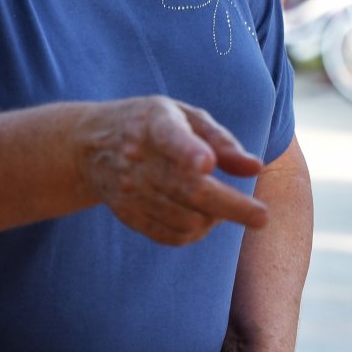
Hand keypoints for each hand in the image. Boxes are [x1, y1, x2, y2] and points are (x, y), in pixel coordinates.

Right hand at [78, 97, 268, 245]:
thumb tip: (255, 168)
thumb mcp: (185, 117)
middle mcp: (137, 157)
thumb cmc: (152, 125)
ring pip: (184, 217)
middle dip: (230, 205)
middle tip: (262, 216)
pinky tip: (203, 220)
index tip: (205, 164)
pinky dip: (194, 233)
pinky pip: (169, 235)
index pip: (170, 137)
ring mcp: (129, 189)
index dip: (187, 151)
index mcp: (153, 123)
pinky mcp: (127, 214)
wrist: (90, 144)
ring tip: (224, 208)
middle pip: (188, 189)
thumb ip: (221, 140)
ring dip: (214, 219)